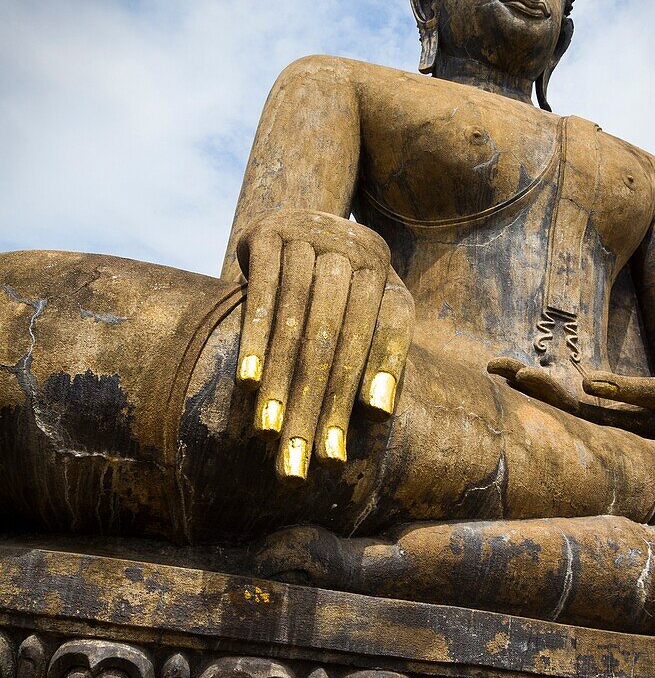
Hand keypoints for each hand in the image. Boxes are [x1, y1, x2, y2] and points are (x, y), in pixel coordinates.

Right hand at [236, 210, 413, 479]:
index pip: (376, 341)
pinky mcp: (266, 233)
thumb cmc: (338, 280)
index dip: (359, 398)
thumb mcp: (369, 306)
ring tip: (272, 434)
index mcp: (382, 271)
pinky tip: (249, 381)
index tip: (337, 456)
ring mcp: (307, 237)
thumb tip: (379, 411)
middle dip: (316, 405)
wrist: (296, 214)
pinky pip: (261, 295)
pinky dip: (255, 339)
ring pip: (296, 322)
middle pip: (333, 340)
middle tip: (298, 463)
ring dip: (283, 382)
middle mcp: (350, 249)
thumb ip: (378, 353)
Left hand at [487, 358, 654, 443]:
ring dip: (530, 387)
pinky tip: (521, 377)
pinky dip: (546, 386)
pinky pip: (570, 399)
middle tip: (495, 367)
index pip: (575, 411)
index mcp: (623, 427)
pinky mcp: (608, 407)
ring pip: (560, 403)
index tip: (521, 375)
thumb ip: (634, 390)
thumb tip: (588, 382)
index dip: (547, 392)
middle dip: (527, 386)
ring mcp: (607, 418)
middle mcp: (609, 426)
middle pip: (559, 407)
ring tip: (496, 368)